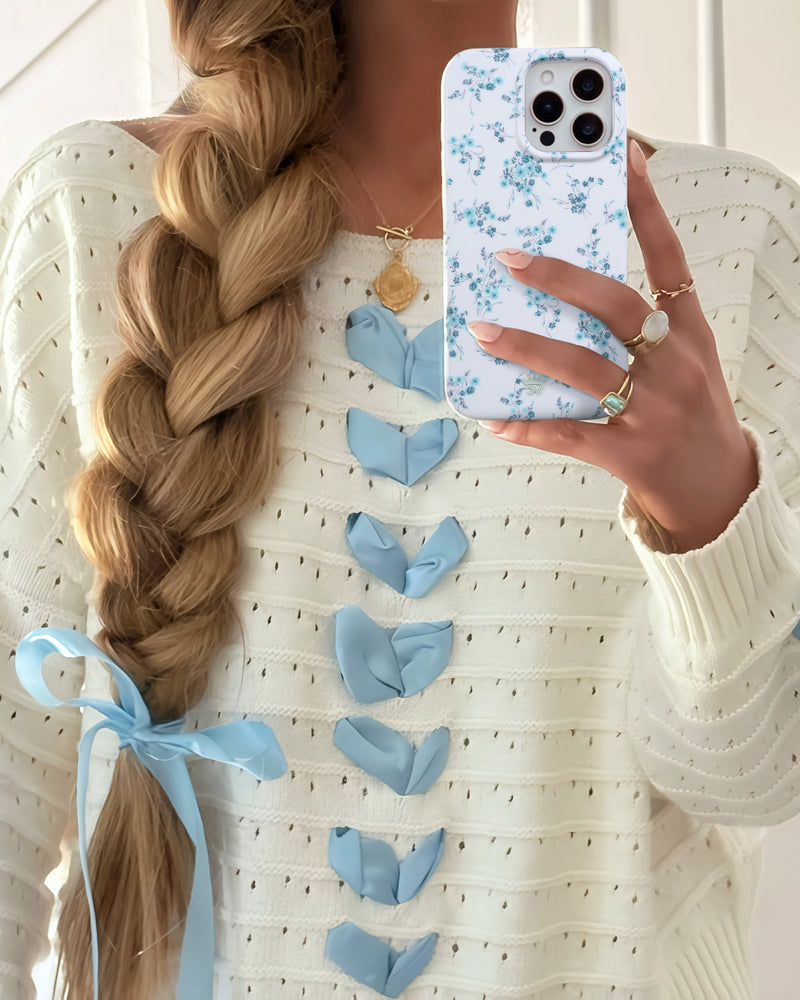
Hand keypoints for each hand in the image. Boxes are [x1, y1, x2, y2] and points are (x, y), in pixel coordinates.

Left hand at [466, 138, 758, 553]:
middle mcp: (675, 364)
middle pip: (616, 306)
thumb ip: (644, 328)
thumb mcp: (685, 361)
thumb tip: (566, 295)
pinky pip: (569, 434)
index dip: (647, 207)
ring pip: (584, 367)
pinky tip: (495, 418)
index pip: (671, 257)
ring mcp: (653, 410)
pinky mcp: (629, 453)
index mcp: (691, 333)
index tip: (624, 159)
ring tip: (484, 331)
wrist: (719, 489)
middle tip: (509, 259)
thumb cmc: (691, 414)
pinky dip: (529, 425)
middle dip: (561, 278)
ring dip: (528, 347)